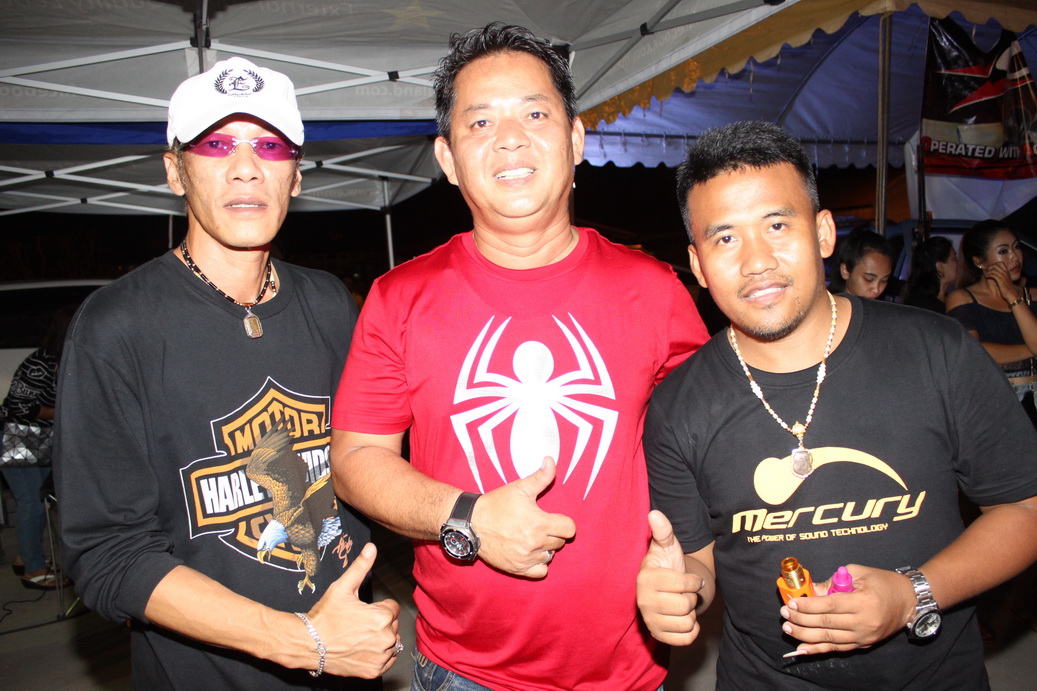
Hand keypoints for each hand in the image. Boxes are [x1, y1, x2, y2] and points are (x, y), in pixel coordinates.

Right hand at [307, 543, 401, 678]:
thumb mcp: (342, 588)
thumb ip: (361, 567)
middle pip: (392, 625)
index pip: (392, 608)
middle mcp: (385, 638)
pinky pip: (387, 661)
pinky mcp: (373, 671)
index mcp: (382, 617)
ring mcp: (380, 657)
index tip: (362, 611)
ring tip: (359, 636)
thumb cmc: (325, 616)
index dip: (378, 607)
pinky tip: (362, 649)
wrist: (309, 644)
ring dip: (381, 639)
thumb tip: (371, 547)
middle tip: (358, 624)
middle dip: (380, 623)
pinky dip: (379, 656)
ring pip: (391, 643)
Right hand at [471, 456, 576, 578]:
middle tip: (538, 525)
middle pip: (560, 542)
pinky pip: (540, 571)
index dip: (563, 522)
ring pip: (550, 555)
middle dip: (552, 533)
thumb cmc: (496, 504)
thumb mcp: (519, 487)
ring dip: (545, 547)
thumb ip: (541, 476)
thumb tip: (551, 460)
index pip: (569, 529)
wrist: (471, 523)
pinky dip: (539, 563)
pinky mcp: (517, 568)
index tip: (553, 518)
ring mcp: (526, 558)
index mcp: (539, 523)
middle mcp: (535, 543)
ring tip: (532, 538)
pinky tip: (531, 553)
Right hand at [636, 510, 705, 645]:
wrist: (665, 590)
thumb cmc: (667, 565)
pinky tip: (682, 619)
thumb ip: (664, 531)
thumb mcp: (668, 547)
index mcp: (646, 578)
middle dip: (690, 598)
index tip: (686, 578)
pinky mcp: (657, 635)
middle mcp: (644, 601)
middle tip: (681, 592)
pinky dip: (691, 630)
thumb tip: (654, 513)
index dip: (692, 581)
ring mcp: (649, 620)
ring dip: (690, 613)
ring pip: (687, 623)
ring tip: (679, 604)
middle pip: (686, 605)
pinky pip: (686, 639)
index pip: (684, 584)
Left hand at [779, 564, 914, 655]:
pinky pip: (837, 648)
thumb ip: (833, 581)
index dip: (807, 605)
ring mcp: (864, 636)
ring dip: (805, 634)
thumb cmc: (882, 582)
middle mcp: (864, 622)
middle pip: (826, 623)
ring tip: (788, 628)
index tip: (791, 602)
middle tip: (784, 614)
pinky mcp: (863, 644)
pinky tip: (802, 648)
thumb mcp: (858, 573)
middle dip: (801, 619)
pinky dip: (818, 649)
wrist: (908, 601)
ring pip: (829, 639)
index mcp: (863, 602)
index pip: (828, 606)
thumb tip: (810, 590)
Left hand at [983, 262, 1021, 304]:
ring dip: (988, 272)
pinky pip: (993, 275)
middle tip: (987, 272)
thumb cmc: (1007, 288)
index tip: (991, 269)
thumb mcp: (1005, 280)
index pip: (1001, 263)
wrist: (1012, 294)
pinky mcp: (1001, 281)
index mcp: (1007, 272)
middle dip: (990, 267)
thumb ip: (1001, 276)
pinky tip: (987, 277)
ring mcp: (1003, 276)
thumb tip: (994, 273)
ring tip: (986, 275)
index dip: (994, 264)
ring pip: (994, 269)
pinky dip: (989, 275)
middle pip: (996, 265)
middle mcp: (1005, 273)